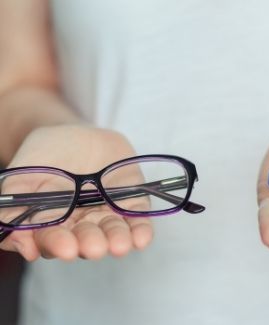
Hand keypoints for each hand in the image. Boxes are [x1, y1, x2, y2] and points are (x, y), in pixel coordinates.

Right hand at [0, 125, 152, 260]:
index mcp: (54, 223)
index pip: (54, 239)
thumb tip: (19, 244)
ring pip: (114, 232)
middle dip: (91, 243)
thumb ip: (12, 209)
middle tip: (94, 247)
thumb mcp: (21, 177)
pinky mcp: (131, 202)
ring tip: (119, 246)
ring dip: (117, 240)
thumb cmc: (44, 156)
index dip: (58, 244)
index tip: (65, 248)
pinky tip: (141, 238)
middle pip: (87, 239)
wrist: (74, 132)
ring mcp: (108, 213)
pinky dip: (141, 230)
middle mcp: (82, 224)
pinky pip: (138, 219)